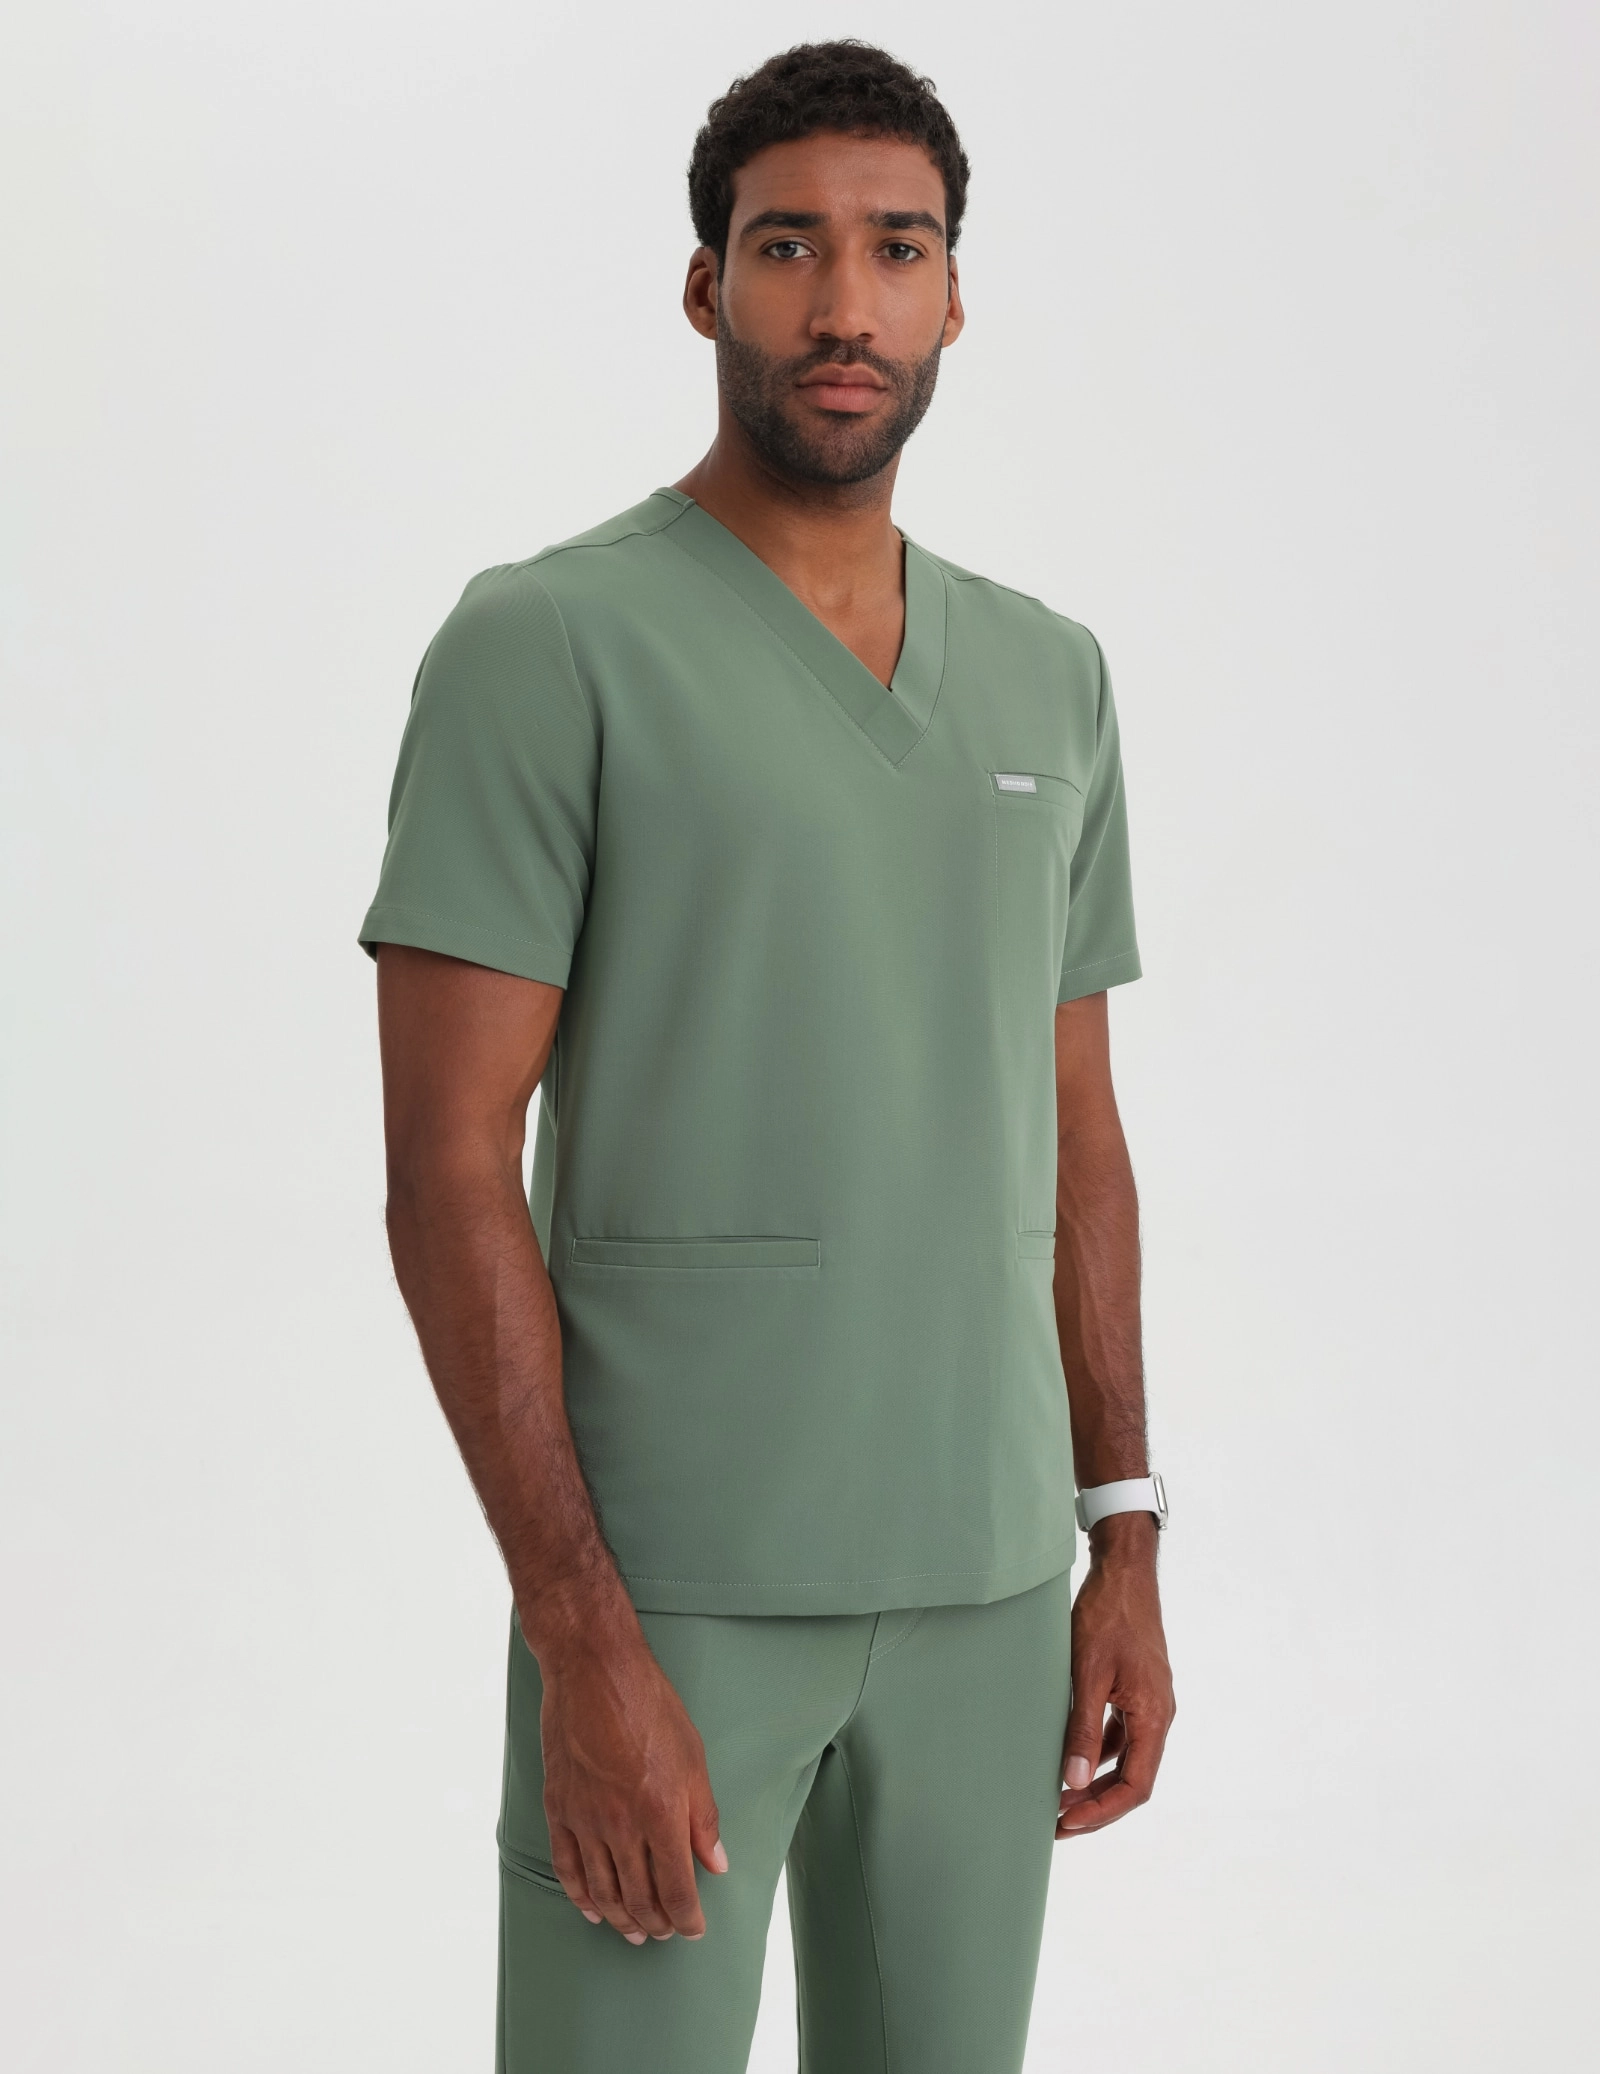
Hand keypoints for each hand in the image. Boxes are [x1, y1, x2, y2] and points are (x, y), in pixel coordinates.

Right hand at [535, 1608, 728, 1943]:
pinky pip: (567, 1866)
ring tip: (634, 1932)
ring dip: (621, 1918)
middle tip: (666, 1932)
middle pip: (639, 1897)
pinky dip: (580, 1895)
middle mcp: (622, 1825)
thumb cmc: (649, 1704)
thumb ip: (704, 1817)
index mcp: (661, 1813)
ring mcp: (586, 1819)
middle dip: (656, 1923)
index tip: (694, 1928)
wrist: (593, 1671)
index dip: (687, 1918)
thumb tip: (716, 1863)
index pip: (677, 1889)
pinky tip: (592, 1908)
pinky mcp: (559, 1807)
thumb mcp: (693, 1756)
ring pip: (603, 1890)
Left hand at [1057, 1515, 1174, 1837]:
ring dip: (1094, 1782)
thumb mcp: (1087, 1671)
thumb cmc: (1108, 1615)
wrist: (1124, 1570)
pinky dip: (1096, 1752)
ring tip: (1057, 1799)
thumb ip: (1082, 1727)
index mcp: (1154, 1716)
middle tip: (1055, 1823)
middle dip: (1095, 1806)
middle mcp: (1158, 1715)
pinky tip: (1069, 1758)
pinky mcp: (1136, 1690)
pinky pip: (1119, 1735)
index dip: (1102, 1812)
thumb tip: (1071, 1781)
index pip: (1136, 1787)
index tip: (1066, 1824)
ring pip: (1125, 1760)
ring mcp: (1148, 1703)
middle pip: (1132, 1780)